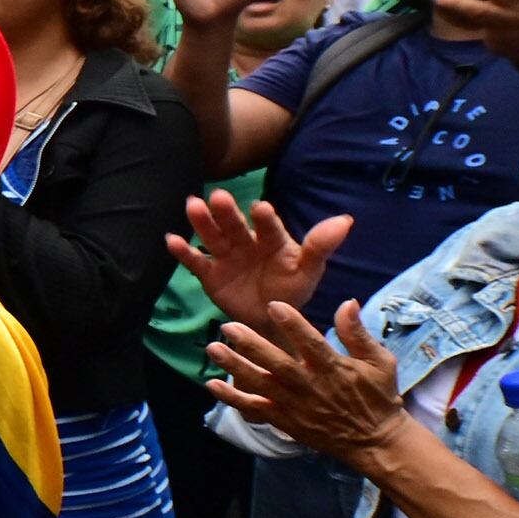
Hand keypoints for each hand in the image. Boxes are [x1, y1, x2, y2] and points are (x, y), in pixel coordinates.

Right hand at [170, 191, 349, 328]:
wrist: (270, 320)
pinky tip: (171, 240)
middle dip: (226, 213)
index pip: (268, 227)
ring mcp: (226, 256)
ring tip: (192, 206)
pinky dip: (183, 252)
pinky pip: (195, 262)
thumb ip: (321, 247)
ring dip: (201, 223)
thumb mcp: (308, 270)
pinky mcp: (209, 274)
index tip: (260, 207)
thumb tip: (346, 220)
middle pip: (235, 226)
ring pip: (212, 237)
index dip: (264, 218)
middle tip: (217, 197)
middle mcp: (246, 242)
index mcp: (272, 239)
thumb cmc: (291, 289)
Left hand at [208, 301, 408, 460]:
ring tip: (214, 349)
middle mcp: (311, 386)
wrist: (375, 441)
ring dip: (235, 367)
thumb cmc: (378, 396)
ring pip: (262, 384)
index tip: (273, 306)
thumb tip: (347, 302)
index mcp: (335, 369)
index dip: (292, 325)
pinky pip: (256, 409)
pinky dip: (234, 398)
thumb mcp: (380, 361)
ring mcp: (296, 405)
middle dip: (251, 345)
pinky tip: (212, 386)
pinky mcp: (286, 421)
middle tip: (227, 326)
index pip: (311, 343)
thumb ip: (358, 333)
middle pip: (278, 364)